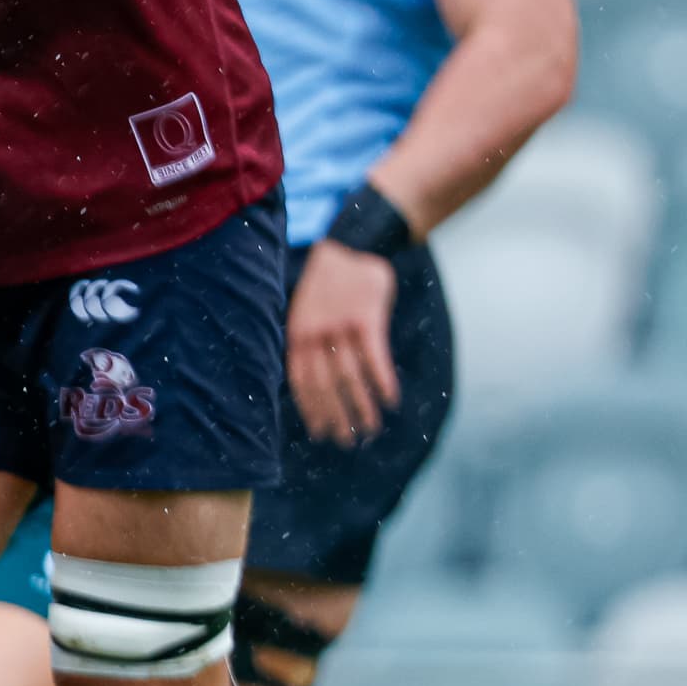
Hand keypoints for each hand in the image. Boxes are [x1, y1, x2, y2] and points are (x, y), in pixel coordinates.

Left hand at [286, 241, 399, 445]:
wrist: (351, 244)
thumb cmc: (329, 283)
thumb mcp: (306, 310)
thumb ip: (309, 342)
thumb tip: (317, 378)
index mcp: (296, 335)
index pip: (300, 382)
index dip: (312, 410)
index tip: (321, 433)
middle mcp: (314, 334)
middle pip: (324, 386)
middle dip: (336, 416)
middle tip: (348, 441)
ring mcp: (340, 327)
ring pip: (349, 377)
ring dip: (361, 407)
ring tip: (370, 428)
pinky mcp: (366, 319)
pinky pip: (374, 358)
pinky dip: (382, 381)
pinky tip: (390, 400)